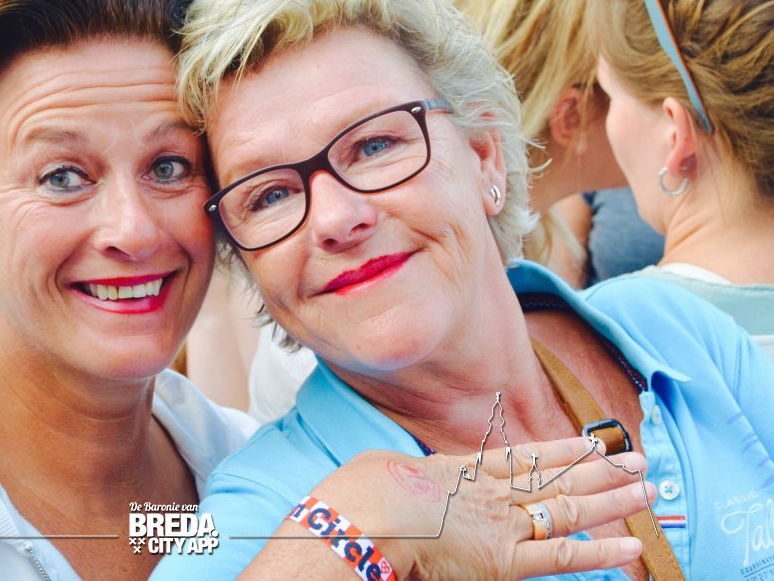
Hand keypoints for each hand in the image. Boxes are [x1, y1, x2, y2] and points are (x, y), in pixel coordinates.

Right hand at [283, 437, 651, 579]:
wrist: (359, 519)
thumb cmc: (354, 499)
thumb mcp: (376, 473)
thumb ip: (403, 479)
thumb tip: (398, 481)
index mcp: (455, 472)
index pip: (518, 460)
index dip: (556, 452)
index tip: (585, 443)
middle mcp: (485, 493)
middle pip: (552, 478)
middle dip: (597, 469)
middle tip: (634, 457)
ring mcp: (498, 523)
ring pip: (567, 508)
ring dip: (611, 498)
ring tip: (647, 486)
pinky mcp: (503, 559)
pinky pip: (561, 554)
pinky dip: (598, 550)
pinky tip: (631, 544)